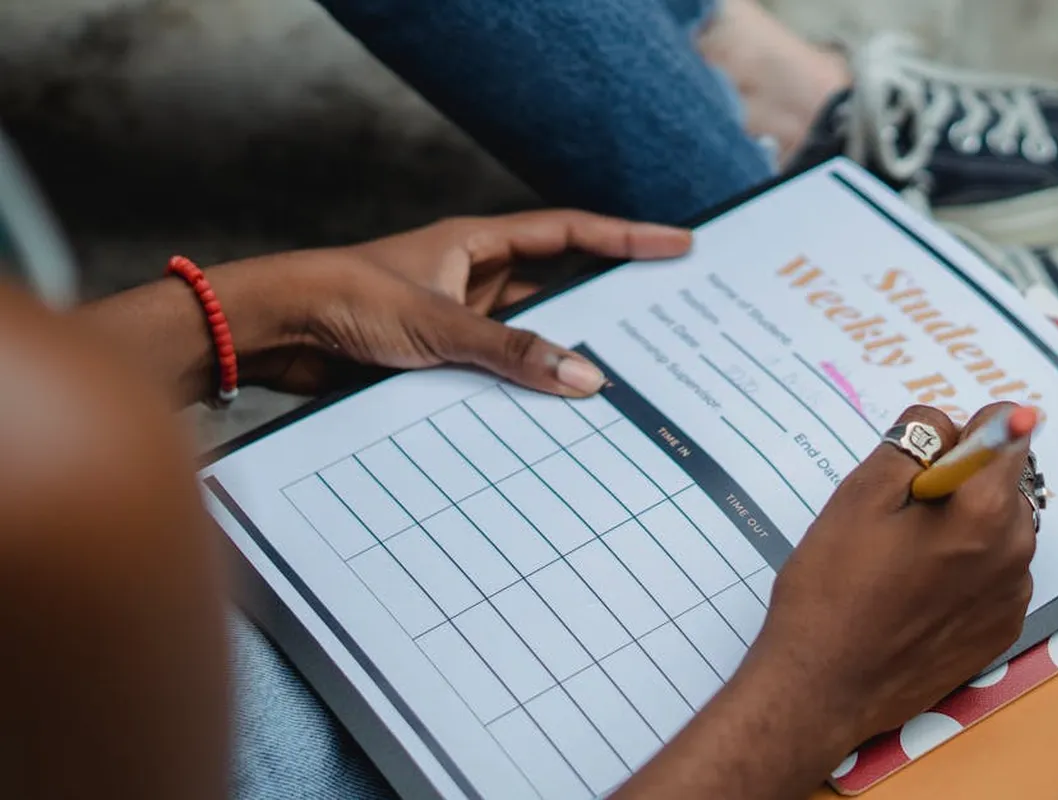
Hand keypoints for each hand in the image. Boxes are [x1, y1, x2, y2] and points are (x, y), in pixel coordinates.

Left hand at [220, 210, 690, 395]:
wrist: (274, 331)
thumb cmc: (346, 299)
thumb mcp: (439, 323)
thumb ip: (511, 351)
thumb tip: (584, 376)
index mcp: (476, 244)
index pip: (569, 232)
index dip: (627, 236)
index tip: (678, 243)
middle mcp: (470, 277)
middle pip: (556, 284)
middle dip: (605, 300)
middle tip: (661, 319)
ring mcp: (454, 319)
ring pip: (525, 335)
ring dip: (559, 353)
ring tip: (619, 376)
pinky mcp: (435, 358)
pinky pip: (495, 369)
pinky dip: (520, 385)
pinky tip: (549, 410)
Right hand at [750, 403, 1035, 751]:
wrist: (821, 687)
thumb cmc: (831, 587)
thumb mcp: (858, 495)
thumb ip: (913, 444)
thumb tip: (955, 422)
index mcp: (986, 512)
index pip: (1005, 429)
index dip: (955, 433)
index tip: (917, 462)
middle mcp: (1016, 553)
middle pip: (999, 479)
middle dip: (954, 482)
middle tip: (891, 519)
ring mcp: (1012, 597)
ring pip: (993, 527)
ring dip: (956, 525)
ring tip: (895, 562)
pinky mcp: (999, 631)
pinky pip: (990, 573)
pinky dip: (958, 569)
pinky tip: (910, 594)